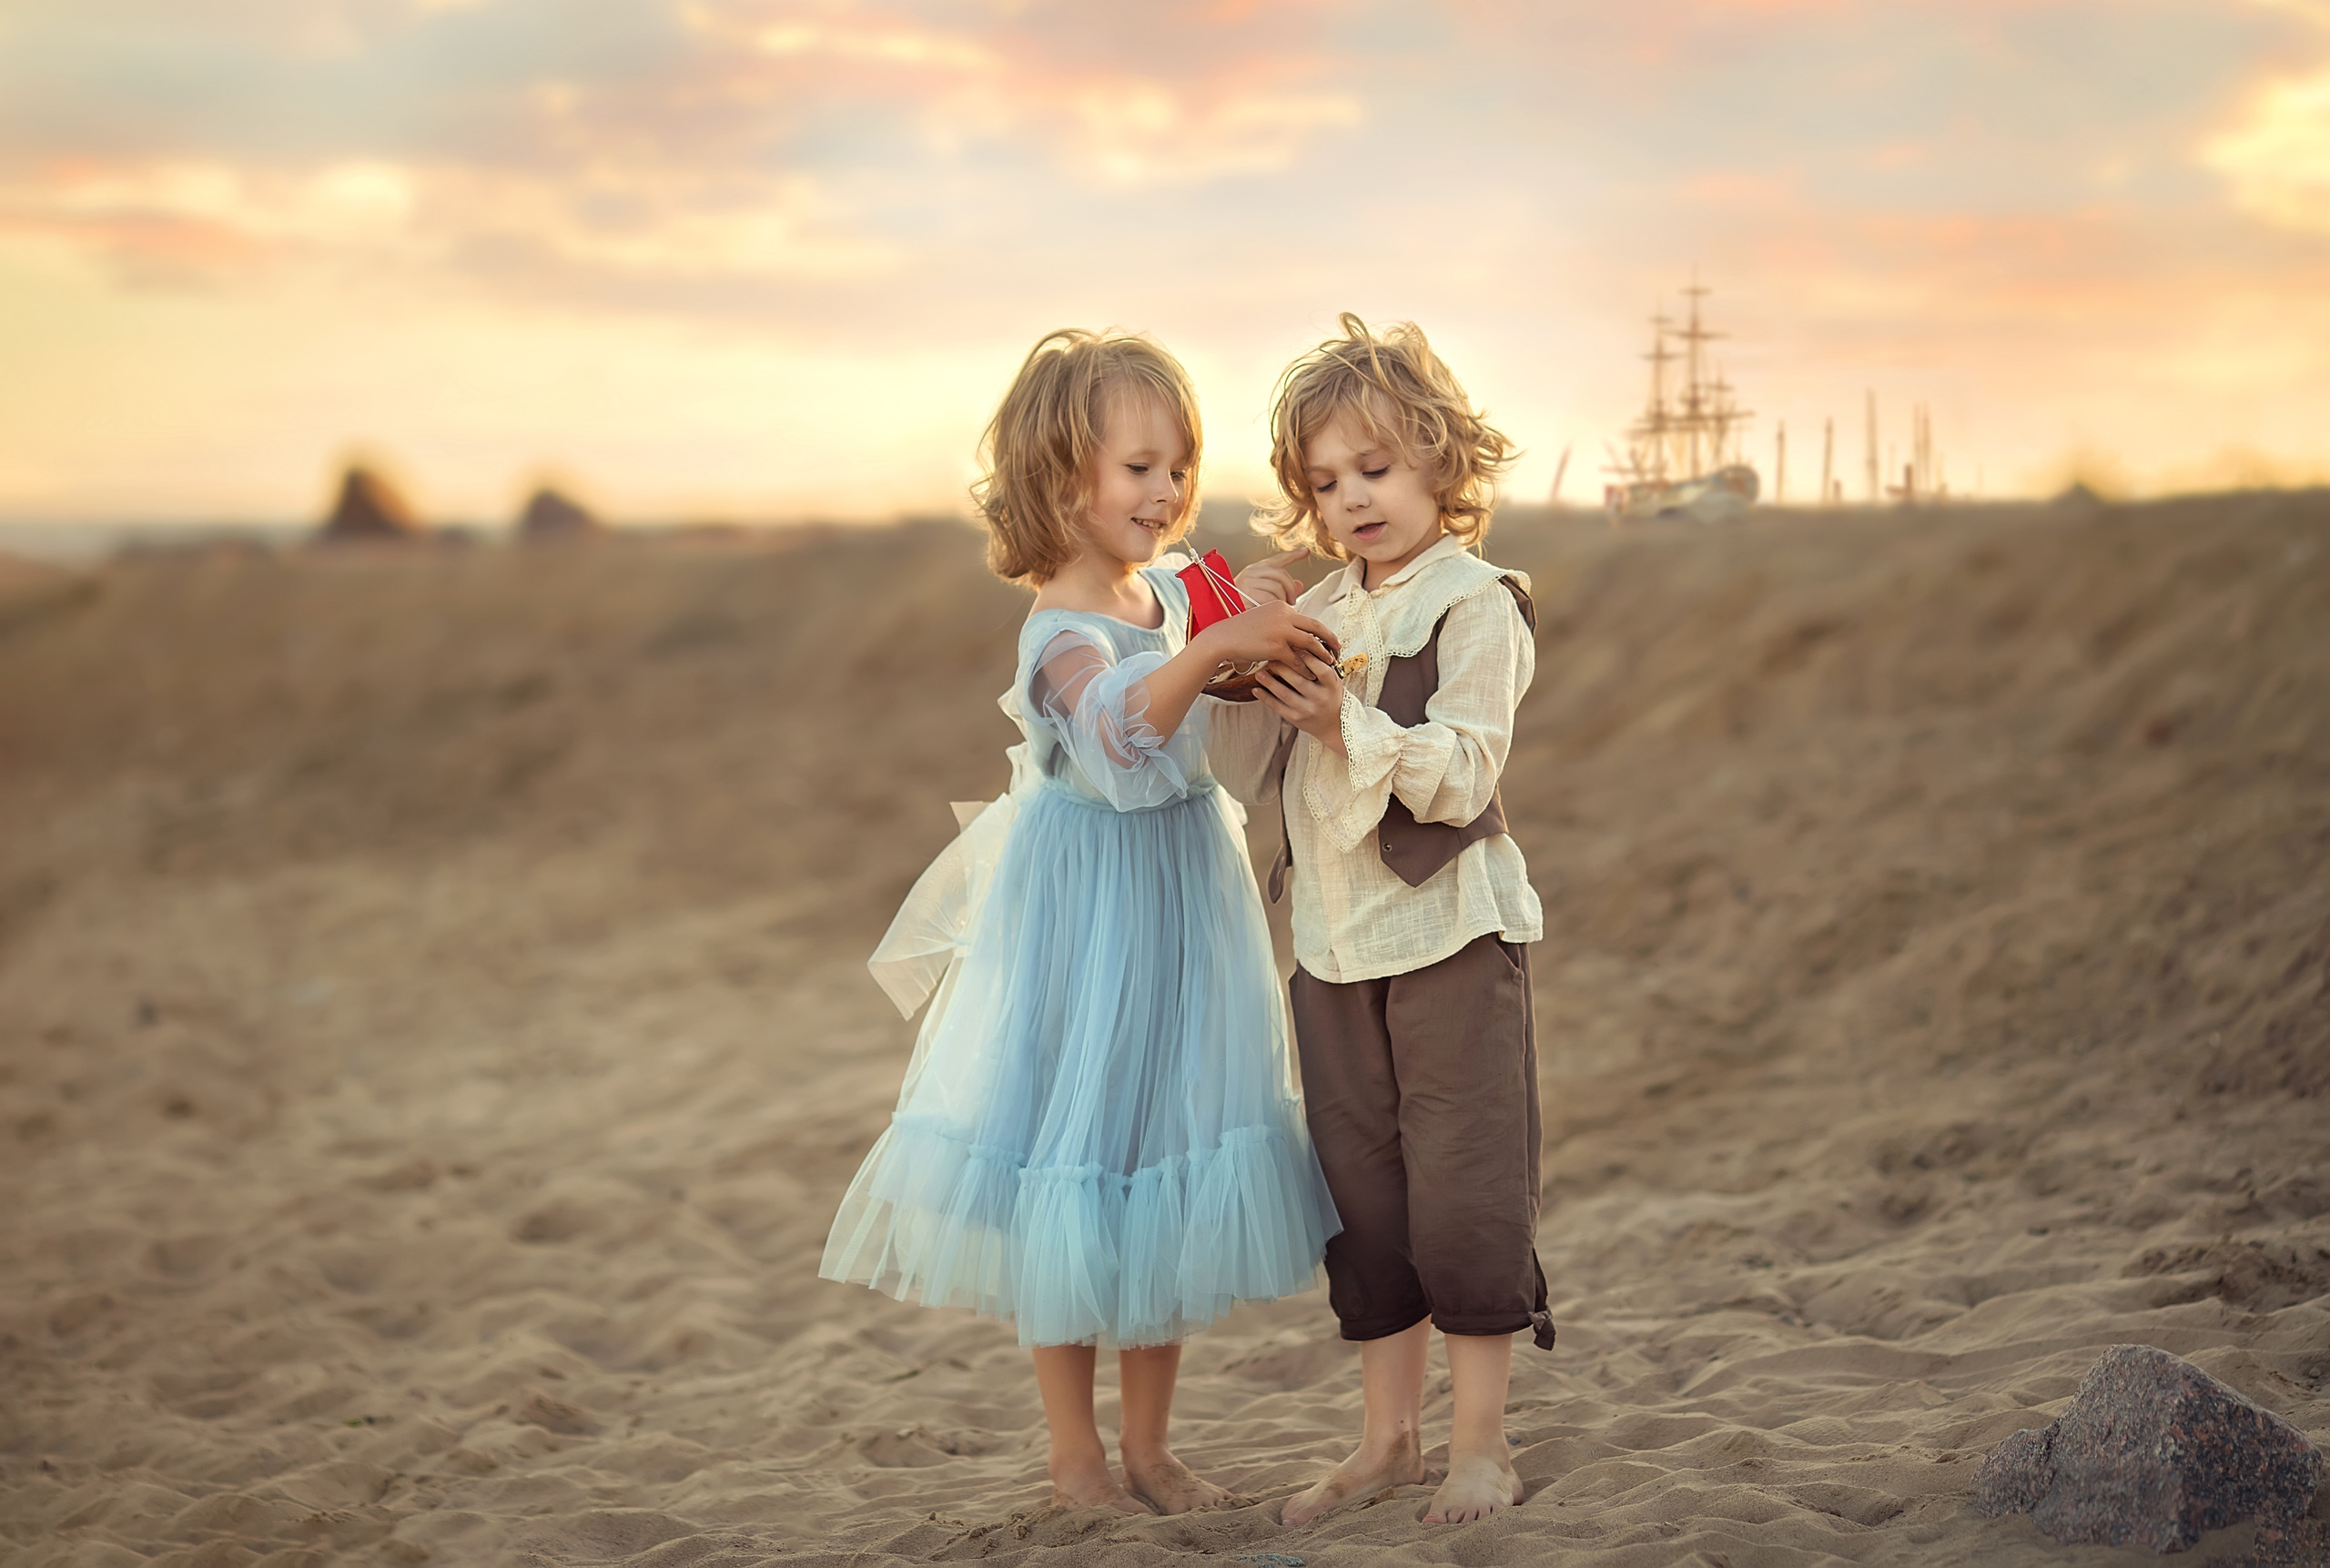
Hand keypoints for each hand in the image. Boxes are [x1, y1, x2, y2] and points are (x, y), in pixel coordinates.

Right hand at [1196, 600, 1339, 669]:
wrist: (1223, 637)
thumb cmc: (1241, 631)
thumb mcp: (1263, 618)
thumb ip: (1280, 622)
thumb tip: (1297, 633)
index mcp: (1282, 606)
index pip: (1307, 618)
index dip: (1320, 630)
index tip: (1328, 639)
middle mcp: (1284, 614)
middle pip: (1315, 627)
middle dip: (1329, 639)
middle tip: (1338, 649)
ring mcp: (1280, 630)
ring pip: (1310, 642)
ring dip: (1322, 654)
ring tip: (1329, 663)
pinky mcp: (1275, 646)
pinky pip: (1297, 659)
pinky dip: (1306, 668)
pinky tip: (1310, 675)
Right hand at [1234, 548, 1307, 607]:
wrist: (1224, 616)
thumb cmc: (1245, 605)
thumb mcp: (1264, 594)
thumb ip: (1282, 588)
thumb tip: (1300, 585)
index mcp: (1256, 569)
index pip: (1278, 559)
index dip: (1294, 555)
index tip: (1306, 551)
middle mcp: (1251, 572)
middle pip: (1281, 575)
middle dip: (1290, 589)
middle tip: (1292, 601)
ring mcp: (1248, 582)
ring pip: (1277, 588)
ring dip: (1282, 600)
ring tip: (1279, 609)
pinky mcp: (1246, 595)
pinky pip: (1269, 600)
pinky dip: (1274, 607)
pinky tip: (1270, 613)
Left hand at [1253, 651, 1346, 757]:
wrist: (1332, 723)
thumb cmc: (1329, 694)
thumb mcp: (1332, 680)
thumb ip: (1320, 665)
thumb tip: (1300, 643)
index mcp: (1332, 686)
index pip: (1321, 670)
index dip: (1308, 658)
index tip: (1294, 646)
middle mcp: (1321, 699)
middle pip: (1300, 681)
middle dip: (1283, 667)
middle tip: (1270, 657)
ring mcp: (1307, 710)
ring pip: (1285, 694)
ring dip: (1270, 682)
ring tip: (1259, 673)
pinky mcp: (1295, 719)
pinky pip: (1277, 707)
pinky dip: (1265, 698)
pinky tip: (1256, 689)